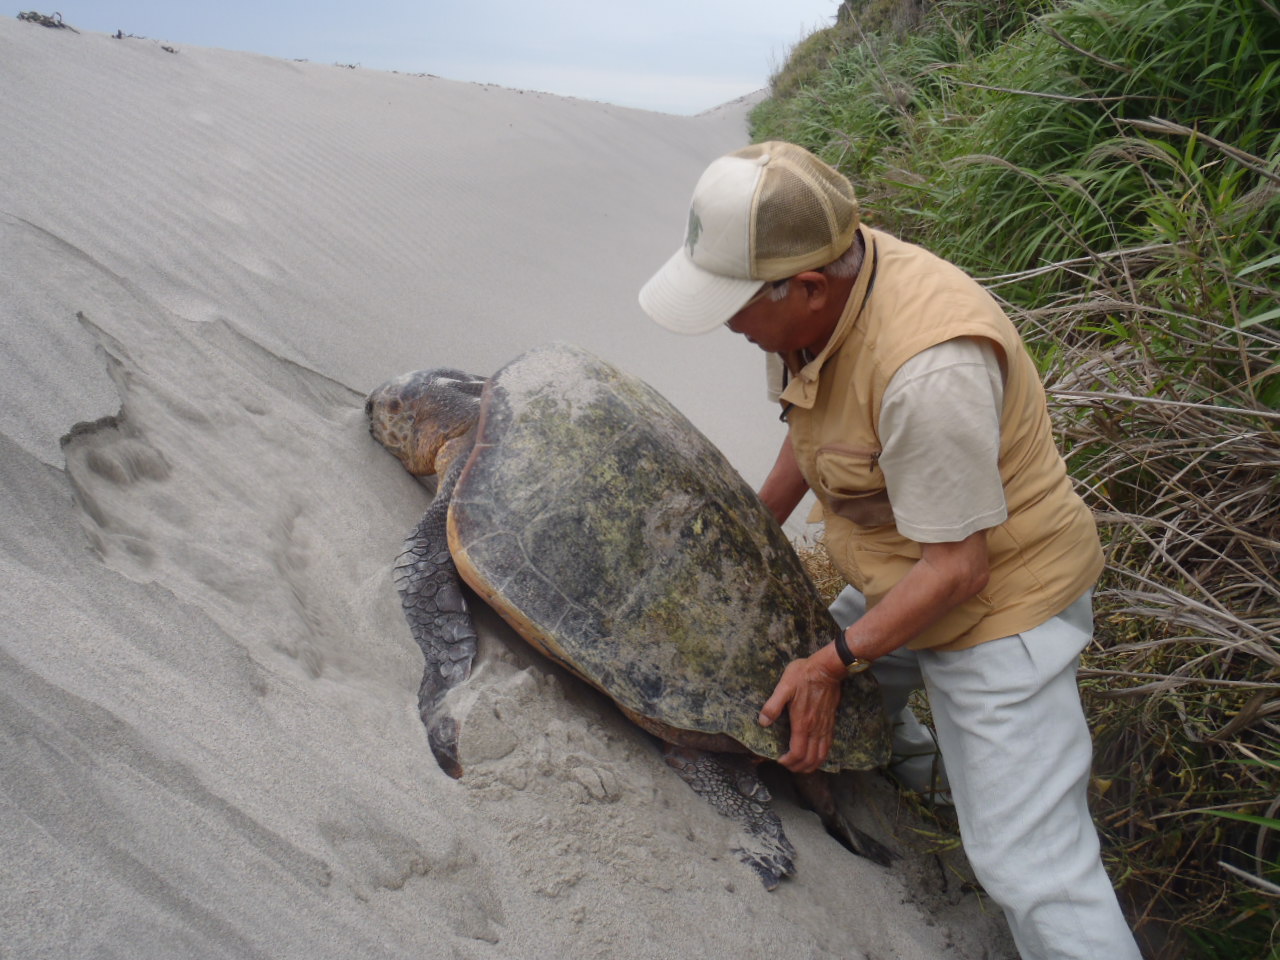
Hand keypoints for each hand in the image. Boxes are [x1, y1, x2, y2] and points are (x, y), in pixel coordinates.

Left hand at [758, 653, 844, 773]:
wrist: (827, 669)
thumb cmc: (804, 675)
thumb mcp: (784, 687)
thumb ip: (773, 706)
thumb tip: (763, 722)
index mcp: (803, 723)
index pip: (798, 753)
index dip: (788, 762)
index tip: (780, 760)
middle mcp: (815, 729)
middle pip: (810, 759)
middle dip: (798, 767)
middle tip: (787, 765)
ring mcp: (825, 727)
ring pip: (821, 756)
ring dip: (811, 765)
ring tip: (799, 765)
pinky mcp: (830, 723)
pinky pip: (828, 746)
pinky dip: (821, 756)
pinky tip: (814, 754)